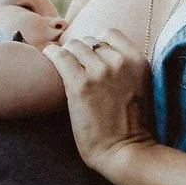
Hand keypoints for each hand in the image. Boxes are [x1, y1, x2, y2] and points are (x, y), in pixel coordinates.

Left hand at [43, 28, 154, 179]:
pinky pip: (60, 56)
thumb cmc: (130, 125)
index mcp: (137, 60)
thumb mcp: (139, 86)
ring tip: (61, 65)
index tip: (89, 55)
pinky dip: (51, 54)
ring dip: (66, 54)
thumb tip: (98, 49)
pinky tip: (46, 57)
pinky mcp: (80, 85)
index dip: (96, 42)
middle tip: (73, 66)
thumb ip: (125, 67)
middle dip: (80, 52)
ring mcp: (100, 72)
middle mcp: (120, 62)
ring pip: (74, 46)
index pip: (110, 34)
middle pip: (89, 40)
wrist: (124, 151)